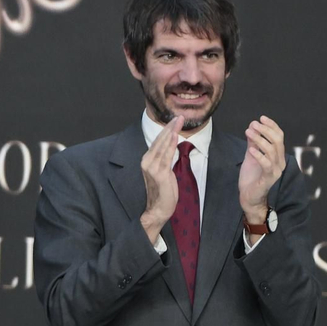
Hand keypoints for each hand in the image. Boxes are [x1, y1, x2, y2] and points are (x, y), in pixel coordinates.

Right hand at [139, 116, 182, 242]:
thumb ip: (165, 158)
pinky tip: (175, 135)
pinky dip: (170, 144)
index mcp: (147, 160)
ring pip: (163, 146)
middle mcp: (147, 162)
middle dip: (170, 127)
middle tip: (179, 116)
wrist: (158, 209)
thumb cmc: (163, 192)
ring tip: (179, 121)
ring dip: (172, 132)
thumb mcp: (164, 171)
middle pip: (160, 140)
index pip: (158, 141)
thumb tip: (172, 145)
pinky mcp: (159, 174)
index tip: (175, 119)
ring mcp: (152, 168)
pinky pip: (166, 156)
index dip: (167, 129)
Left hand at [239, 115, 285, 221]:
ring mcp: (276, 170)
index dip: (272, 126)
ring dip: (259, 139)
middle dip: (265, 130)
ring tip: (248, 132)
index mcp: (278, 155)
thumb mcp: (251, 156)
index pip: (279, 136)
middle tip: (253, 124)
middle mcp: (280, 161)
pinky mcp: (269, 178)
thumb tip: (252, 127)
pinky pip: (266, 164)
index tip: (261, 118)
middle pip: (277, 141)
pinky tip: (250, 149)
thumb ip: (253, 143)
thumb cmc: (251, 177)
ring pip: (272, 150)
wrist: (249, 197)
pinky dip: (258, 155)